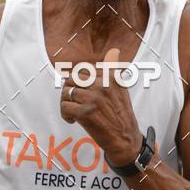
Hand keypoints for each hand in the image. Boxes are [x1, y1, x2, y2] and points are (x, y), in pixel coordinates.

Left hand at [59, 47, 141, 164]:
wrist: (125, 138)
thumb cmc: (120, 114)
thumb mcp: (121, 88)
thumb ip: (113, 69)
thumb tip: (114, 50)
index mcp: (109, 77)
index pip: (82, 70)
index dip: (77, 81)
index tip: (82, 91)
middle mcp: (102, 86)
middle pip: (71, 79)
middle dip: (68, 90)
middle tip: (73, 101)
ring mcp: (93, 99)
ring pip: (66, 93)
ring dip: (65, 103)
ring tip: (73, 111)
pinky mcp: (85, 113)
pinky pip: (65, 107)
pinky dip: (65, 114)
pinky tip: (73, 120)